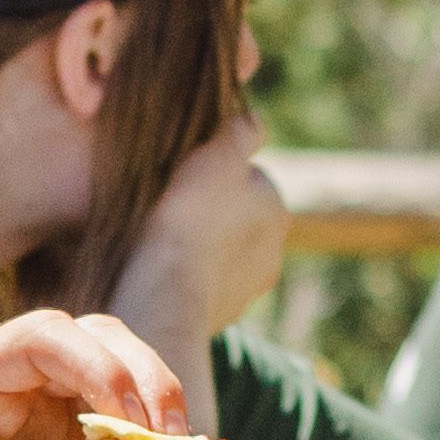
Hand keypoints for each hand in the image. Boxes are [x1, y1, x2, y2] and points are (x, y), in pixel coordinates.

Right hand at [111, 123, 298, 356]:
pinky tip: (162, 270)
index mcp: (277, 211)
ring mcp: (247, 291)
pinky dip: (188, 277)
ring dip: (200, 248)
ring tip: (162, 240)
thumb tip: (254, 122)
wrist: (165, 292)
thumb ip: (241, 132)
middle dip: (212, 214)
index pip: (250, 180)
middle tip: (172, 208)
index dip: (217, 173)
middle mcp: (272, 254)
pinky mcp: (220, 317)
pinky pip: (204, 288)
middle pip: (238, 220)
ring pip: (221, 256)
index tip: (187, 175)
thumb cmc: (189, 217)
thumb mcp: (217, 155)